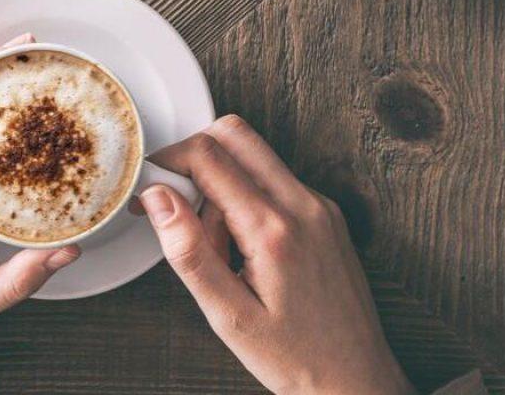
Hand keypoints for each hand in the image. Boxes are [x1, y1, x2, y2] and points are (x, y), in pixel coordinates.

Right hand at [137, 115, 415, 394]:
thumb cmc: (295, 358)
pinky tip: (245, 250)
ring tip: (219, 246)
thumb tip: (158, 197)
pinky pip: (277, 181)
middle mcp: (303, 205)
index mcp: (273, 229)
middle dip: (194, 157)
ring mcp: (319, 206)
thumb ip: (189, 251)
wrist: (356, 379)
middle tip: (178, 208)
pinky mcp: (327, 215)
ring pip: (256, 156)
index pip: (208, 155)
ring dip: (223, 180)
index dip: (167, 164)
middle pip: (235, 134)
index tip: (149, 192)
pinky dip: (249, 197)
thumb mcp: (228, 316)